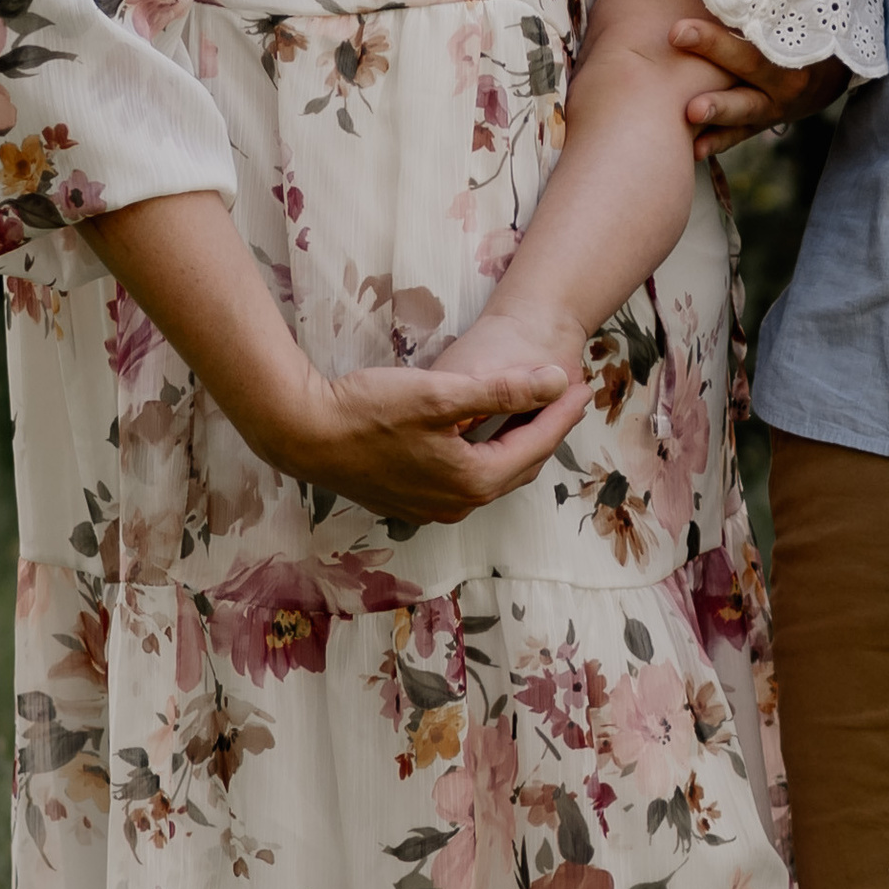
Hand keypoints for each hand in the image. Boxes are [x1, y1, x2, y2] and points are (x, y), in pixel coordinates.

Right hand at [282, 342, 591, 523]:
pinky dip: (488, 452)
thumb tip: (558, 382)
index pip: (535, 444)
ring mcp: (433, 506)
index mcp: (473, 480)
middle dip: (547, 428)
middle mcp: (457, 503)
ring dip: (518, 441)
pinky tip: (487, 429)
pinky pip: (469, 476)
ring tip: (537, 408)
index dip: (562, 411)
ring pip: (494, 472)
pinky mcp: (413, 499)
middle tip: (568, 394)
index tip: (582, 382)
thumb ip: (505, 390)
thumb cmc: (369, 410)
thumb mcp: (442, 393)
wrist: (306, 434)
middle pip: (520, 463)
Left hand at [666, 14, 845, 161]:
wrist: (837, 69)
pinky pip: (743, 134)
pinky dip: (720, 141)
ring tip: (690, 112)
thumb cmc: (807, 24)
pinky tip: (695, 150)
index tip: (682, 20)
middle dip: (713, 50)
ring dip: (719, 110)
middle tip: (676, 35)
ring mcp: (777, 104)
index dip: (724, 24)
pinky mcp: (765, 122)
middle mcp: (788, 76)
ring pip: (747, 108)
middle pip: (749, 62)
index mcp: (794, 44)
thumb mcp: (795, 6)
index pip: (758, 30)